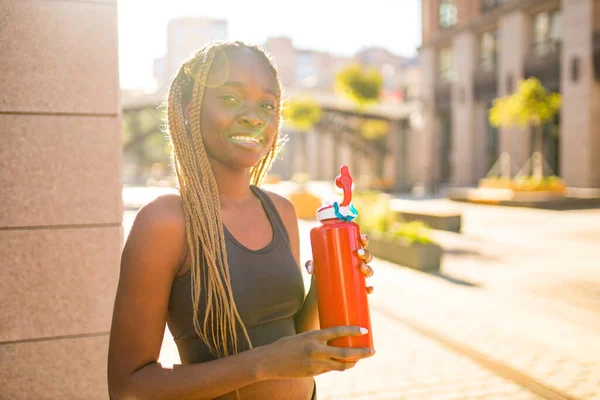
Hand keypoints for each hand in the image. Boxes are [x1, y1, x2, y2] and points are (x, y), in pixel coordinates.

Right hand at [258, 326, 374, 378]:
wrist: (269, 361)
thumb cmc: (285, 345)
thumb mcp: (303, 337)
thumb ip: (318, 340)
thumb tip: (333, 342)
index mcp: (312, 336)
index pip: (337, 331)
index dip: (352, 331)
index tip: (364, 330)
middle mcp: (315, 350)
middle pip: (345, 353)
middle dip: (362, 353)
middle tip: (373, 351)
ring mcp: (315, 364)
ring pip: (341, 366)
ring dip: (353, 363)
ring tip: (360, 359)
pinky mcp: (313, 373)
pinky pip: (330, 370)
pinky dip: (339, 366)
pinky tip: (344, 364)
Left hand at [305, 234, 374, 293]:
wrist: (318, 292)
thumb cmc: (319, 272)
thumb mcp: (315, 266)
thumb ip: (311, 264)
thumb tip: (311, 268)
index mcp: (349, 254)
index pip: (360, 244)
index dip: (364, 240)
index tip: (362, 238)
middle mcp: (355, 264)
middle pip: (366, 257)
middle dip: (366, 254)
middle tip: (359, 253)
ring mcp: (357, 277)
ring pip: (368, 271)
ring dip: (369, 269)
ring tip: (362, 268)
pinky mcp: (355, 289)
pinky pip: (366, 289)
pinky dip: (369, 289)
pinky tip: (369, 289)